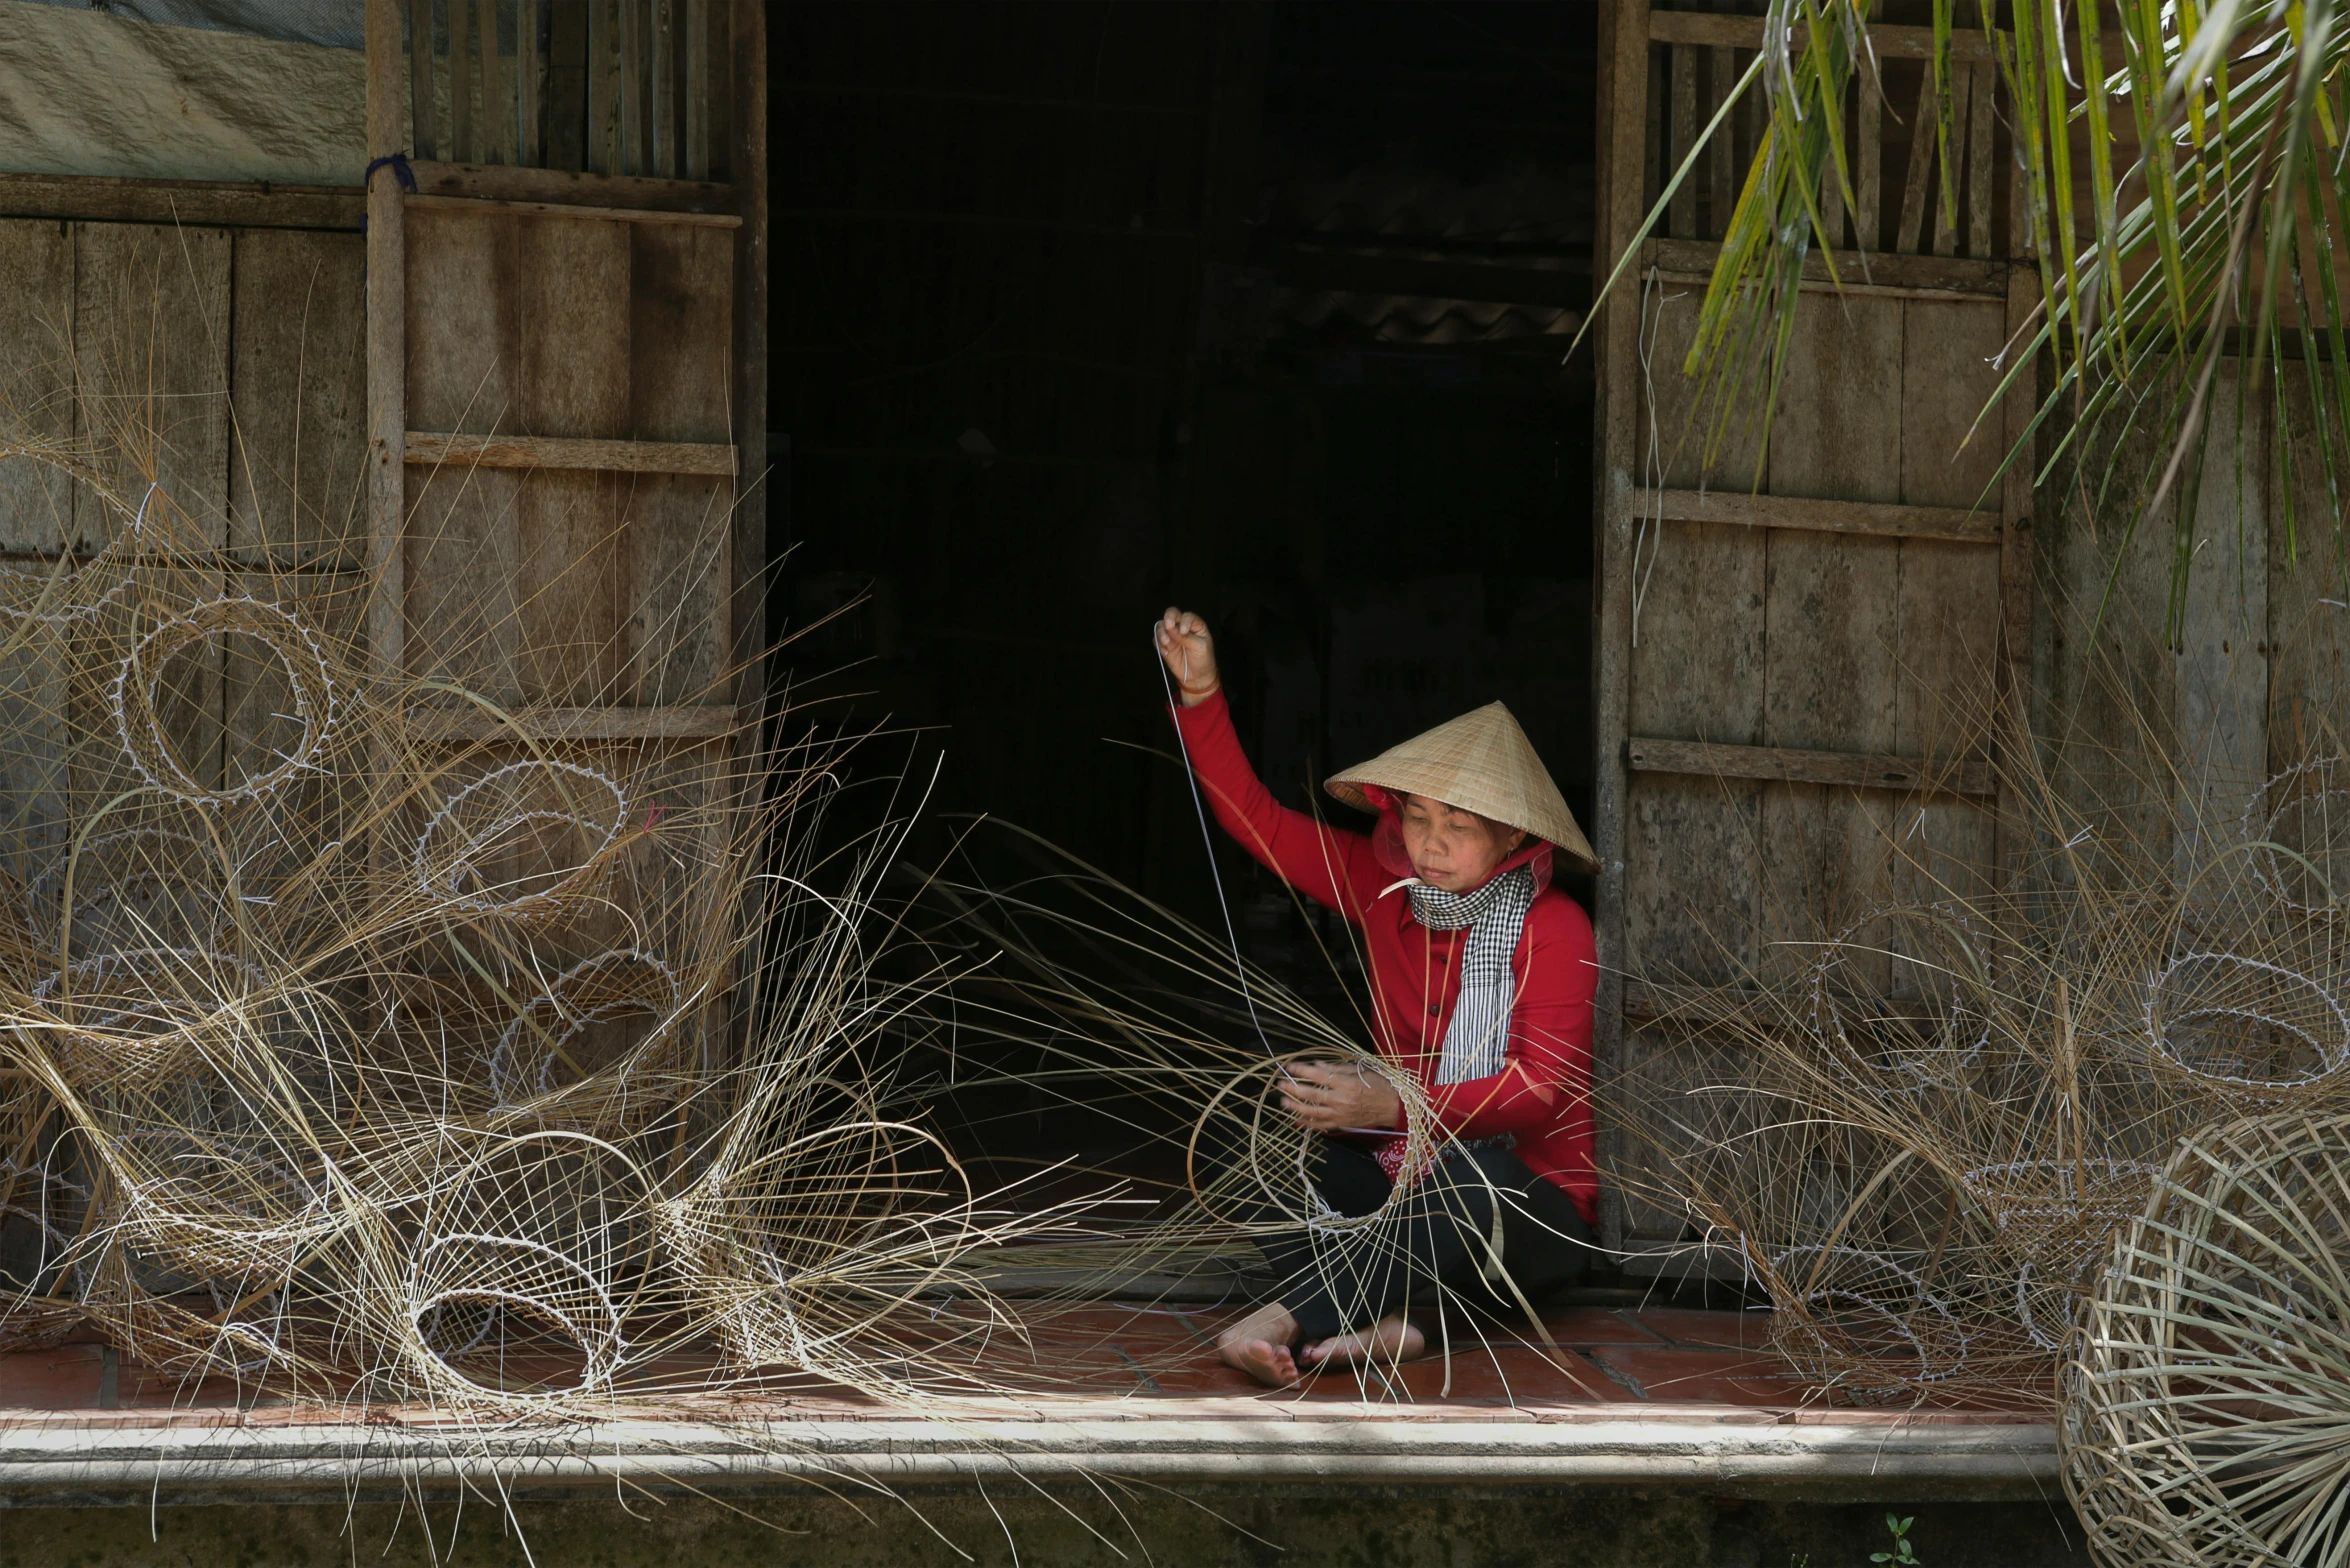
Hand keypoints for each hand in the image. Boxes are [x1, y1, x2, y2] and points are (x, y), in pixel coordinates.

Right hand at [1155, 608, 1218, 705]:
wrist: (1197, 676)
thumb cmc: (1203, 659)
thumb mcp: (1200, 647)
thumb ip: (1186, 637)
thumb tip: (1171, 629)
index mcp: (1195, 624)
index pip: (1187, 616)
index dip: (1184, 621)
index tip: (1184, 631)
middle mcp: (1182, 626)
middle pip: (1172, 614)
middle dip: (1168, 618)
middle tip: (1168, 627)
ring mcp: (1172, 635)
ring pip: (1161, 626)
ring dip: (1162, 633)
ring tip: (1167, 644)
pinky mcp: (1164, 645)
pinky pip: (1156, 639)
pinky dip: (1159, 644)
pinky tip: (1166, 652)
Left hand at [1278, 1059, 1401, 1133]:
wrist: (1392, 1107)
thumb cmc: (1379, 1085)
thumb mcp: (1360, 1071)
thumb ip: (1336, 1069)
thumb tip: (1316, 1065)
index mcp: (1346, 1084)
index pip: (1319, 1076)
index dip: (1302, 1070)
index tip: (1290, 1066)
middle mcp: (1341, 1100)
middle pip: (1312, 1095)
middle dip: (1293, 1089)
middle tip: (1280, 1084)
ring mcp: (1340, 1114)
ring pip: (1313, 1113)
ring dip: (1296, 1107)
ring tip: (1283, 1102)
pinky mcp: (1342, 1124)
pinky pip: (1321, 1125)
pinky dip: (1307, 1123)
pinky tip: (1296, 1119)